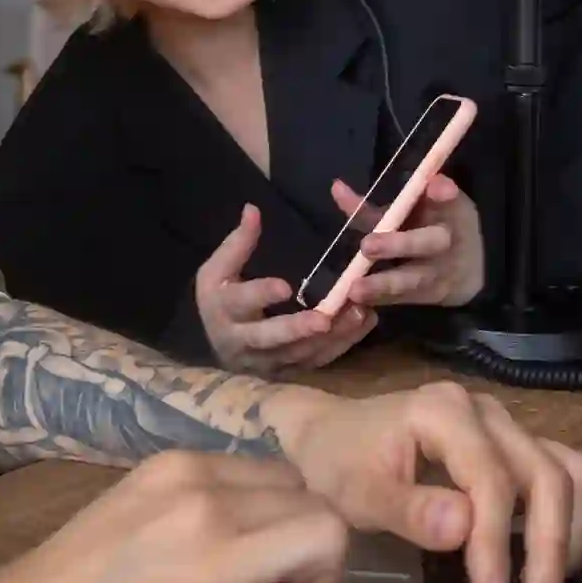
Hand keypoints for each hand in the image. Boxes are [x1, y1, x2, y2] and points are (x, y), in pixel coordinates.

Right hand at [0, 451, 348, 582]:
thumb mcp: (122, 516)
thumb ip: (179, 511)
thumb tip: (233, 531)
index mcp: (175, 471)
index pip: (278, 474)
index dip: (283, 520)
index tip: (261, 561)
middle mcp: (202, 501)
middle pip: (313, 502)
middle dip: (309, 552)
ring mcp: (216, 563)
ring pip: (329, 539)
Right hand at [197, 204, 377, 375]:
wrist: (218, 342)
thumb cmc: (220, 297)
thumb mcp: (218, 269)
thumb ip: (237, 243)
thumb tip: (253, 209)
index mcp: (222, 311)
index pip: (241, 302)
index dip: (261, 295)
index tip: (285, 286)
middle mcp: (241, 343)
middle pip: (270, 339)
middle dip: (297, 329)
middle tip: (324, 319)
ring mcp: (266, 363)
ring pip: (299, 354)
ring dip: (330, 336)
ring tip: (357, 313)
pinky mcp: (287, 372)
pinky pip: (316, 361)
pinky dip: (342, 344)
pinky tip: (364, 322)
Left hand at [277, 382, 581, 582]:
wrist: (330, 436)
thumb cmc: (338, 465)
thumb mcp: (356, 493)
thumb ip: (407, 510)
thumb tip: (464, 529)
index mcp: (443, 412)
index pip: (491, 479)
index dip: (497, 542)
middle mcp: (485, 411)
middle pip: (546, 474)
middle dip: (549, 547)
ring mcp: (506, 425)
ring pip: (570, 471)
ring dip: (573, 532)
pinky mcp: (517, 445)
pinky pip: (567, 475)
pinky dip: (574, 519)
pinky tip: (557, 563)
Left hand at [327, 175, 483, 309]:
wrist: (472, 267)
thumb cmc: (436, 224)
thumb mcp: (420, 206)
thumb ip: (381, 202)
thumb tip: (336, 187)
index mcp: (449, 212)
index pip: (449, 200)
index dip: (443, 193)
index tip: (435, 187)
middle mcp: (446, 243)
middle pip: (427, 243)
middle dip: (398, 244)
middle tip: (367, 246)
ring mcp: (439, 273)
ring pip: (411, 280)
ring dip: (383, 285)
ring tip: (355, 290)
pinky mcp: (428, 297)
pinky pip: (401, 299)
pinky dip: (379, 300)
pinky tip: (355, 302)